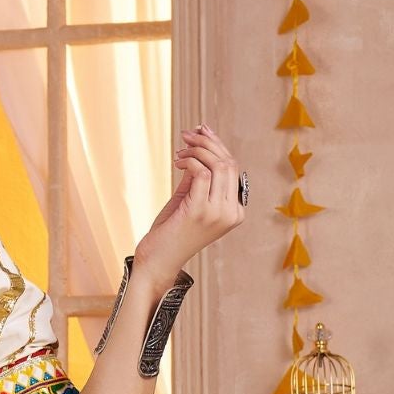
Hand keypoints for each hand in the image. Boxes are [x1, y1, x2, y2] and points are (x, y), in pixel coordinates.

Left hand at [135, 124, 247, 285]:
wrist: (158, 261)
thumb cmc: (172, 231)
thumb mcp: (190, 198)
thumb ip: (200, 175)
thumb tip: (201, 142)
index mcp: (235, 211)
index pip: (234, 168)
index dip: (217, 145)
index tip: (200, 131)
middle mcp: (232, 212)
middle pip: (228, 163)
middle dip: (207, 143)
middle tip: (187, 136)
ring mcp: (218, 213)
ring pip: (218, 165)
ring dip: (196, 150)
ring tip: (180, 151)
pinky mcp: (200, 211)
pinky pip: (201, 173)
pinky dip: (189, 162)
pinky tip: (178, 164)